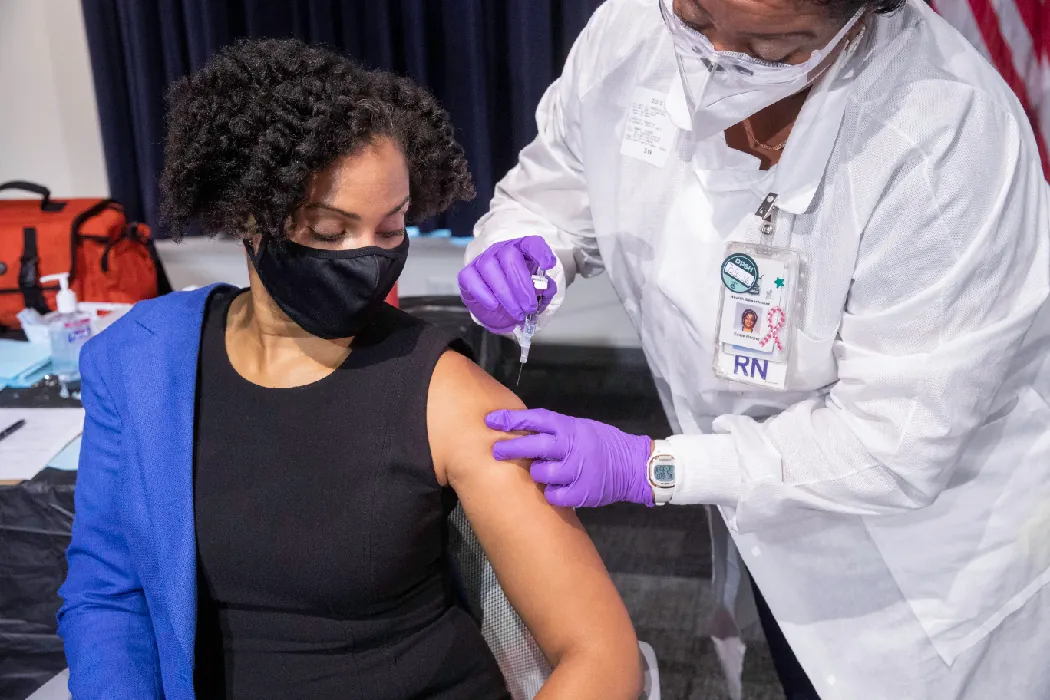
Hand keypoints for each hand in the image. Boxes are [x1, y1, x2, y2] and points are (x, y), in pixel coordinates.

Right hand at [458, 237, 557, 333]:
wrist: (499, 310)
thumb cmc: (519, 296)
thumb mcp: (537, 293)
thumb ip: (544, 289)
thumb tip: (546, 288)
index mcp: (521, 250)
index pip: (530, 243)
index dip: (540, 252)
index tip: (548, 265)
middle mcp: (501, 250)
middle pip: (509, 256)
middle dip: (521, 284)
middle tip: (529, 306)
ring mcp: (482, 260)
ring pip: (489, 266)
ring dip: (505, 293)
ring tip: (516, 312)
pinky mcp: (467, 274)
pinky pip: (470, 278)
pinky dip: (483, 293)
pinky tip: (494, 305)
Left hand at [486, 408, 653, 507]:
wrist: (635, 465)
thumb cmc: (603, 444)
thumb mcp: (581, 428)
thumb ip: (556, 431)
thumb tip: (522, 431)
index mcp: (570, 427)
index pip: (536, 419)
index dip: (512, 419)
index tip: (491, 420)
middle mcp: (573, 446)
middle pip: (535, 445)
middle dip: (512, 448)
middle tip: (496, 451)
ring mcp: (578, 469)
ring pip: (542, 473)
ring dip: (537, 474)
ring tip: (542, 474)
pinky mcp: (583, 491)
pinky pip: (554, 495)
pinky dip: (551, 494)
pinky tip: (556, 491)